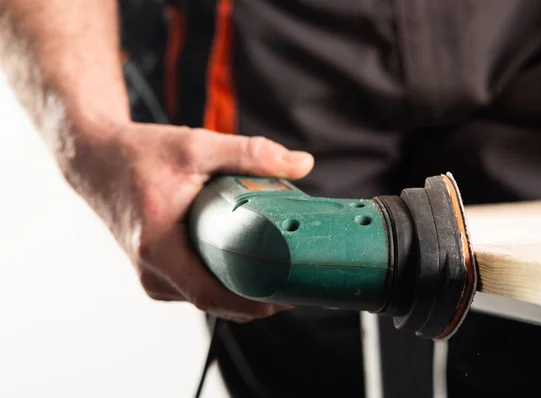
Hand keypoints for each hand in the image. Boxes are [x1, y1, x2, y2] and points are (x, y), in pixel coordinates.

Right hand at [63, 121, 313, 321]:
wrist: (95, 160)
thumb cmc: (140, 153)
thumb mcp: (196, 145)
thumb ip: (250, 152)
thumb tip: (303, 163)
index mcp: (158, 247)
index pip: (212, 295)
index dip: (255, 302)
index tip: (290, 294)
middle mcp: (151, 271)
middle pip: (214, 301)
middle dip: (258, 297)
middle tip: (296, 280)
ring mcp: (152, 275)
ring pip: (206, 298)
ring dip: (241, 292)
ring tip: (279, 272)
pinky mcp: (156, 272)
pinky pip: (196, 287)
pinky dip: (223, 283)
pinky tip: (249, 267)